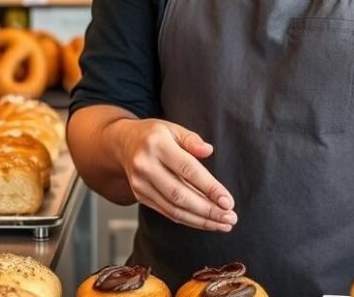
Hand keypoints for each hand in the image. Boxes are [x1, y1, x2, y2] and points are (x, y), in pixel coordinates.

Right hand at [107, 118, 236, 231]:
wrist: (123, 144)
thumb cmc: (154, 135)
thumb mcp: (173, 128)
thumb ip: (192, 140)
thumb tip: (209, 150)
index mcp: (157, 145)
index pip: (187, 170)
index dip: (209, 187)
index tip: (228, 201)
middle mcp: (145, 166)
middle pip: (180, 195)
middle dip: (208, 210)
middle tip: (230, 217)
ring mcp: (140, 184)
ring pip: (174, 209)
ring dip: (201, 220)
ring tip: (223, 223)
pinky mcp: (140, 196)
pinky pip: (167, 213)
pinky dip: (189, 220)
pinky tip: (206, 222)